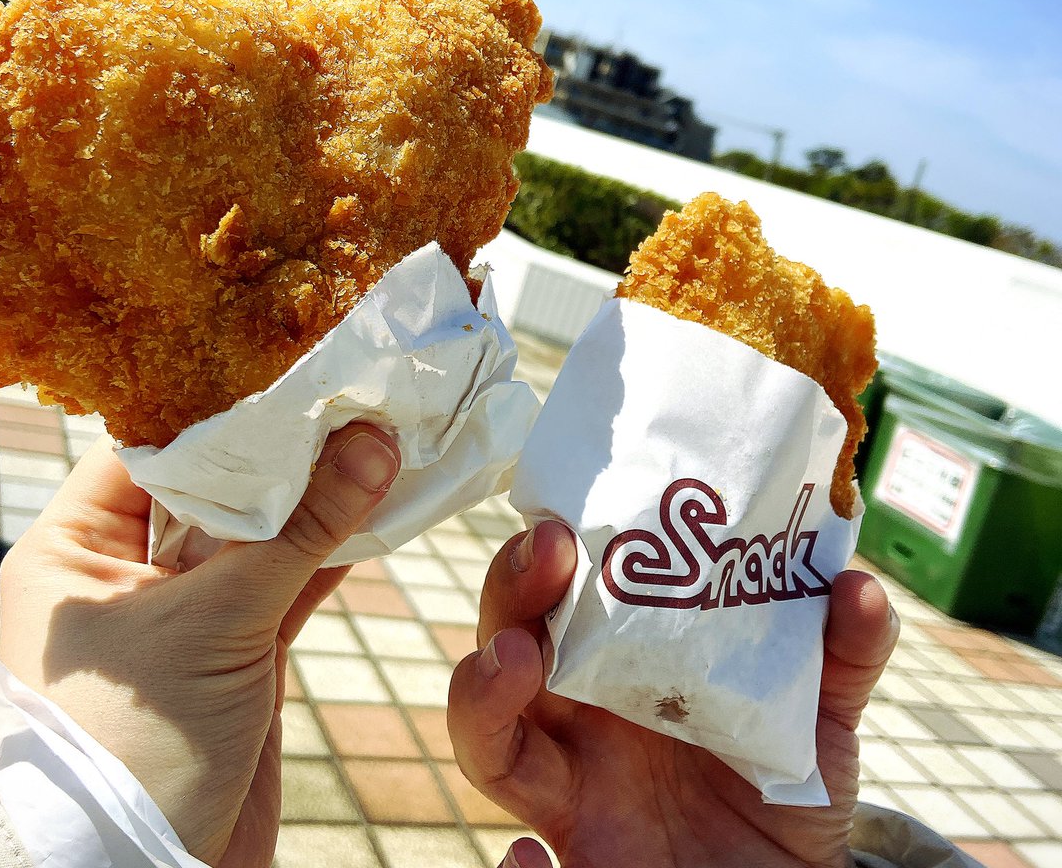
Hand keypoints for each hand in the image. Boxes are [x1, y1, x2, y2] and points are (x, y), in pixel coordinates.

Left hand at [0, 425, 399, 866]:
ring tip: (381, 434)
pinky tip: (380, 502)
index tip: (288, 361)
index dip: (220, 405)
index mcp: (75, 548)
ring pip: (263, 532)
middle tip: (348, 387)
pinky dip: (335, 546)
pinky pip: (291, 577)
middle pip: (215, 484)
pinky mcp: (240, 648)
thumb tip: (372, 440)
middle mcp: (126, 570)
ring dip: (321, 494)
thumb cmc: (136, 747)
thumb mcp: (215, 623)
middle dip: (284, 445)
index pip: (151, 447)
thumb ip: (301, 530)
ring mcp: (188, 610)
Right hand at [448, 521, 897, 867]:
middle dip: (512, 589)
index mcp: (619, 660)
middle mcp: (577, 714)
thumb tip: (860, 585)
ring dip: (482, 695)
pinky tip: (526, 860)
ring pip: (489, 740)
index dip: (546, 550)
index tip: (565, 510)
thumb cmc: (783, 781)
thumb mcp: (818, 714)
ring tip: (511, 660)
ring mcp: (569, 789)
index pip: (560, 591)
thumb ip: (838, 653)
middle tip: (546, 550)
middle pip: (510, 640)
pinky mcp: (580, 867)